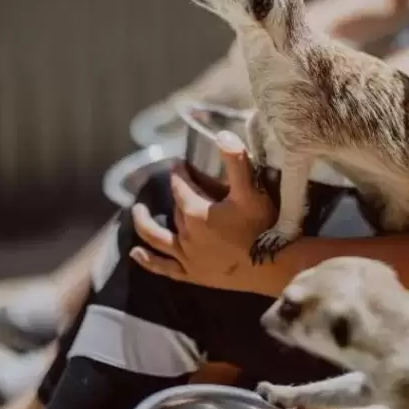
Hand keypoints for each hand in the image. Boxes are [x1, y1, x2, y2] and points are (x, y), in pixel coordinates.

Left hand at [129, 130, 276, 291]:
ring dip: (145, 224)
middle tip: (177, 183)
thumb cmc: (262, 227)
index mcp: (196, 212)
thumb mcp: (251, 192)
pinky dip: (148, 260)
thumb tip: (222, 134)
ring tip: (137, 211)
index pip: (180, 187)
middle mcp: (186, 234)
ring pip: (159, 238)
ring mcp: (188, 257)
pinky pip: (164, 267)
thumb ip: (236, 162)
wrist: (273, 269)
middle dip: (175, 194)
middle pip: (175, 209)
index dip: (179, 173)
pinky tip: (135, 254)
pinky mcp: (193, 274)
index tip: (178, 163)